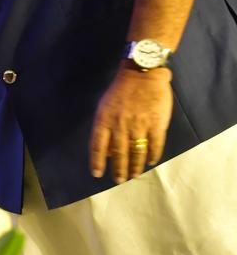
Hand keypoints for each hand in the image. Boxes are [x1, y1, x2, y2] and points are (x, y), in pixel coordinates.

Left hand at [89, 66, 171, 182]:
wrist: (143, 73)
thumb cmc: (121, 90)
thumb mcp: (105, 106)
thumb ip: (104, 127)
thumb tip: (106, 149)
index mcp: (104, 120)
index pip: (98, 146)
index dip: (97, 162)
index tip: (97, 174)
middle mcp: (120, 125)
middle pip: (119, 153)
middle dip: (118, 169)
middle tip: (119, 180)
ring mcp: (139, 125)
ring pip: (137, 152)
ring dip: (135, 166)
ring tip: (134, 175)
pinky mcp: (157, 124)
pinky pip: (155, 144)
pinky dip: (153, 155)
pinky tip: (151, 161)